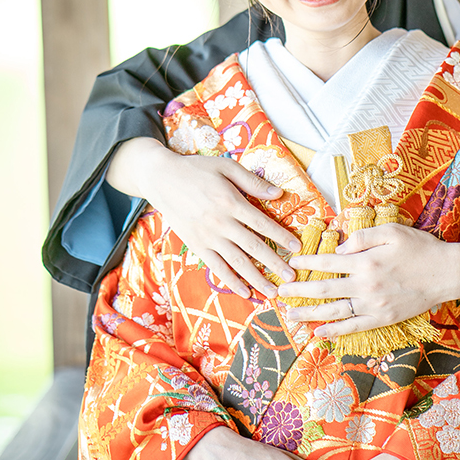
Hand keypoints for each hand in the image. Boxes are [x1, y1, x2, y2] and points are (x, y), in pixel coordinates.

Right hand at [107, 138, 300, 297]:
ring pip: (237, 262)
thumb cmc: (197, 170)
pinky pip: (216, 267)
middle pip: (253, 247)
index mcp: (231, 201)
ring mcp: (208, 237)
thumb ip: (252, 182)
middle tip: (292, 277)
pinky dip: (231, 281)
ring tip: (273, 291)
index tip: (297, 247)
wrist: (162, 179)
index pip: (262, 223)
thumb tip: (279, 194)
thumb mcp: (226, 167)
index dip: (281, 236)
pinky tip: (245, 292)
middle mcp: (221, 223)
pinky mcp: (196, 246)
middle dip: (275, 264)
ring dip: (256, 278)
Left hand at [279, 224, 459, 338]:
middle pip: (324, 290)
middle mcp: (365, 285)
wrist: (447, 273)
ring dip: (309, 314)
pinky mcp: (383, 318)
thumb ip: (362, 237)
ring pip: (334, 312)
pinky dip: (335, 330)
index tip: (291, 263)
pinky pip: (354, 327)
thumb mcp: (391, 231)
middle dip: (299, 291)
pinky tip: (319, 332)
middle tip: (279, 292)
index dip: (307, 262)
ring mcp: (374, 305)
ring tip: (290, 315)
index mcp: (365, 261)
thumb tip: (339, 246)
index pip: (328, 262)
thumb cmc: (420, 248)